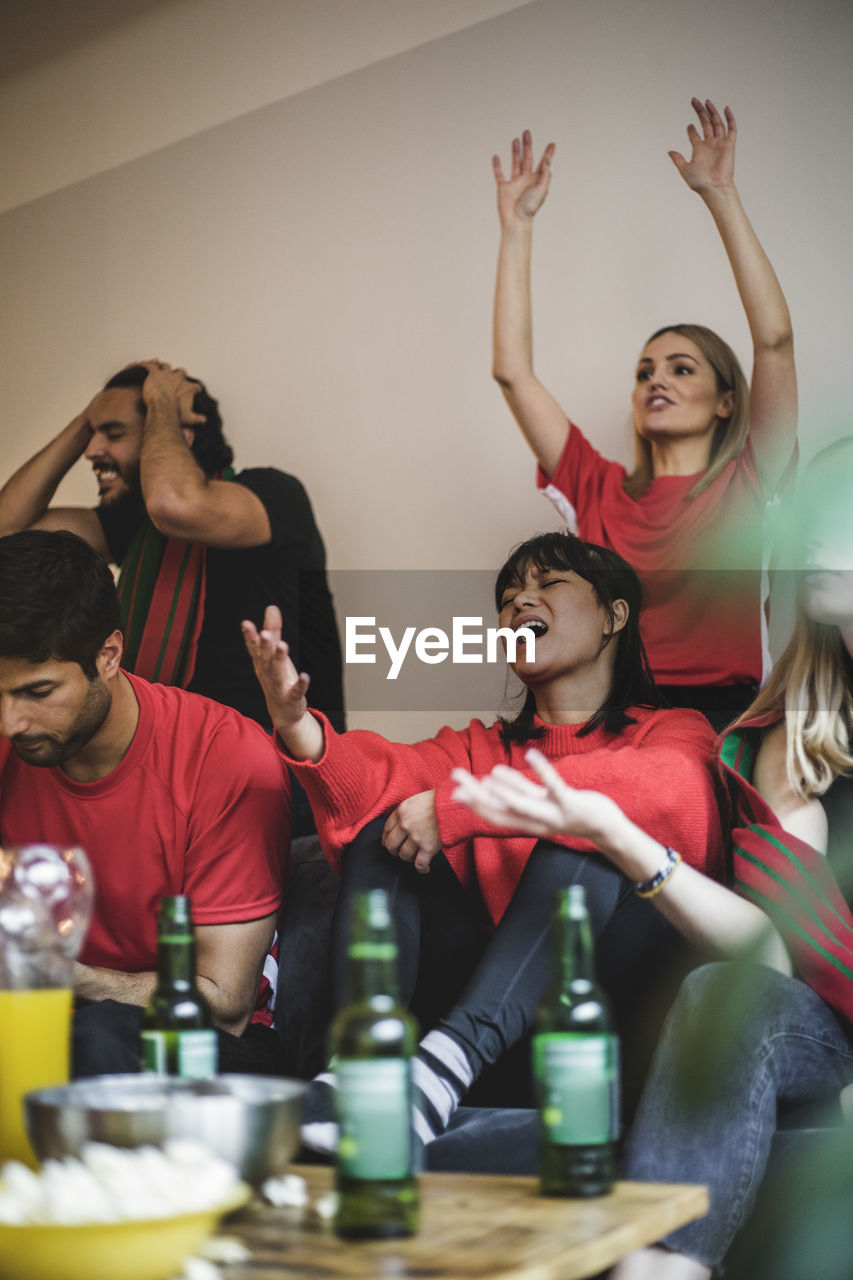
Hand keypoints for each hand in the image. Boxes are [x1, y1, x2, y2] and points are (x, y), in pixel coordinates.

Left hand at [136, 360, 206, 425]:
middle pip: (181, 372)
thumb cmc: (174, 412)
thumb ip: (198, 419)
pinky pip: (150, 365)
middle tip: (177, 377)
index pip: (196, 387)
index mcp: (188, 388)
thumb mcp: (189, 418)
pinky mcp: (154, 373)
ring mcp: (166, 374)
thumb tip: (204, 420)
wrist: (161, 408)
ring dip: (164, 367)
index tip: (196, 391)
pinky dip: (146, 365)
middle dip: (179, 374)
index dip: (195, 389)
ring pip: (166, 366)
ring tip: (161, 368)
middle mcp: (179, 378)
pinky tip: (142, 364)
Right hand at [242, 605, 310, 731]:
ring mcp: (278, 686)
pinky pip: (296, 691)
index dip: (250, 636)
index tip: (245, 623)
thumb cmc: (277, 677)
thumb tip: (272, 607)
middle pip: (265, 658)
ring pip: (277, 672)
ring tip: (283, 645)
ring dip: (279, 659)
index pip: (254, 648)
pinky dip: (300, 684)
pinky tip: (306, 676)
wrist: (283, 712)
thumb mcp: (274, 654)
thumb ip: (274, 630)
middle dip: (264, 646)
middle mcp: (267, 673)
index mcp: (261, 662)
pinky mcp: (291, 697)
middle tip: (263, 633)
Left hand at [382, 790, 440, 873]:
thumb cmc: (442, 800)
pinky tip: (425, 869)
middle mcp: (406, 824)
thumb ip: (410, 810)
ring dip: (409, 859)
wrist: (456, 804)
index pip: (387, 828)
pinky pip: (419, 864)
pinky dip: (421, 869)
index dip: (387, 838)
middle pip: (391, 844)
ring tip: (415, 858)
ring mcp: (416, 836)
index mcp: (403, 810)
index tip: (388, 842)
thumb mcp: (420, 799)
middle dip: (394, 851)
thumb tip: (406, 822)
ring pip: (404, 855)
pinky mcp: (428, 847)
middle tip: (399, 852)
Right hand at [452, 748, 623, 845]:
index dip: (474, 804)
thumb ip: (516, 791)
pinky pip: (553, 786)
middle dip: (478, 796)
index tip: (454, 792)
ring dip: (506, 790)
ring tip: (490, 774)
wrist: (604, 827)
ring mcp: (553, 814)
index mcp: (526, 822)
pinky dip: (541, 770)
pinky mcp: (570, 802)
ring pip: (524, 803)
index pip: (494, 815)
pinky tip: (530, 754)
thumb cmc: (569, 811)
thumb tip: (489, 779)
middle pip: (502, 810)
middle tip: (458, 780)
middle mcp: (536, 822)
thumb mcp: (539, 803)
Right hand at [493, 130, 555, 227]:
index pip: (543, 163)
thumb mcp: (541, 190)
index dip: (548, 154)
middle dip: (527, 145)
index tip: (552, 144)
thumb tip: (546, 161)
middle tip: (527, 132)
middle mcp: (526, 179)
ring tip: (515, 140)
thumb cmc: (530, 208)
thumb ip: (544, 175)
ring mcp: (514, 183)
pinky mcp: (503, 188)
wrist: (516, 221)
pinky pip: (499, 174)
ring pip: (515, 163)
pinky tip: (496, 157)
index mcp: (536, 180)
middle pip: (527, 158)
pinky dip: (497, 166)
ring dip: (515, 151)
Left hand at [669, 98, 735, 194]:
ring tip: (706, 102)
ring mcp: (720, 143)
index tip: (689, 125)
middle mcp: (710, 144)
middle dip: (700, 112)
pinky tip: (726, 109)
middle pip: (705, 123)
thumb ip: (678, 159)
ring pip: (716, 123)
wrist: (714, 188)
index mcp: (699, 149)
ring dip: (712, 112)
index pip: (695, 134)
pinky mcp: (729, 145)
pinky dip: (730, 118)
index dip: (691, 129)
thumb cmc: (700, 182)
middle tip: (694, 101)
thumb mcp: (685, 170)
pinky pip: (731, 129)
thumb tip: (670, 151)